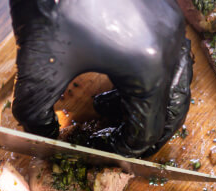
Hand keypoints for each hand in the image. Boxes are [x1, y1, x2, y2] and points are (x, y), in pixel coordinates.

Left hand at [9, 0, 192, 157]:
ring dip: (151, 105)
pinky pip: (172, 56)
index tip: (101, 150)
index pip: (147, 129)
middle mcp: (170, 48)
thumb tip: (45, 136)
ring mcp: (172, 26)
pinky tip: (117, 74)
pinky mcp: (163, 9)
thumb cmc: (51, 5)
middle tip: (116, 142)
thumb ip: (37, 114)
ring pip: (177, 83)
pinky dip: (153, 76)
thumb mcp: (37, 70)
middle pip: (173, 112)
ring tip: (111, 108)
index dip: (124, 149)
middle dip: (145, 133)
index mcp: (147, 69)